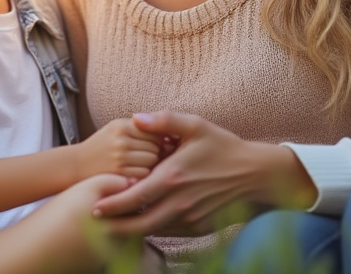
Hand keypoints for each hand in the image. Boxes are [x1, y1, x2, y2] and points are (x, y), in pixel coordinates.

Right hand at [74, 117, 162, 180]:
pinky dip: (144, 175)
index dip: (160, 139)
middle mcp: (121, 140)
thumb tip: (169, 136)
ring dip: (152, 165)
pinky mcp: (119, 174)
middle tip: (148, 157)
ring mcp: (120, 157)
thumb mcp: (116, 128)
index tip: (159, 145)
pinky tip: (136, 174)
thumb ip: (139, 128)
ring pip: (152, 161)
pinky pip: (145, 174)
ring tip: (141, 164)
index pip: (155, 131)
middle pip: (156, 146)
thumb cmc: (102, 146)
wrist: (77, 165)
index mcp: (122, 125)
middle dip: (157, 152)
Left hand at [91, 111, 311, 236]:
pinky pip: (170, 232)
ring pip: (154, 231)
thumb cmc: (224, 147)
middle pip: (138, 224)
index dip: (112, 205)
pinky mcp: (199, 227)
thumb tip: (136, 117)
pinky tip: (143, 224)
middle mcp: (179, 202)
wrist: (257, 175)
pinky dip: (155, 230)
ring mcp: (190, 218)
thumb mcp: (196, 126)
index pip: (134, 197)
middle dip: (114, 228)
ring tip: (113, 227)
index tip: (93, 207)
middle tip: (96, 225)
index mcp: (173, 178)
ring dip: (133, 230)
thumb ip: (164, 120)